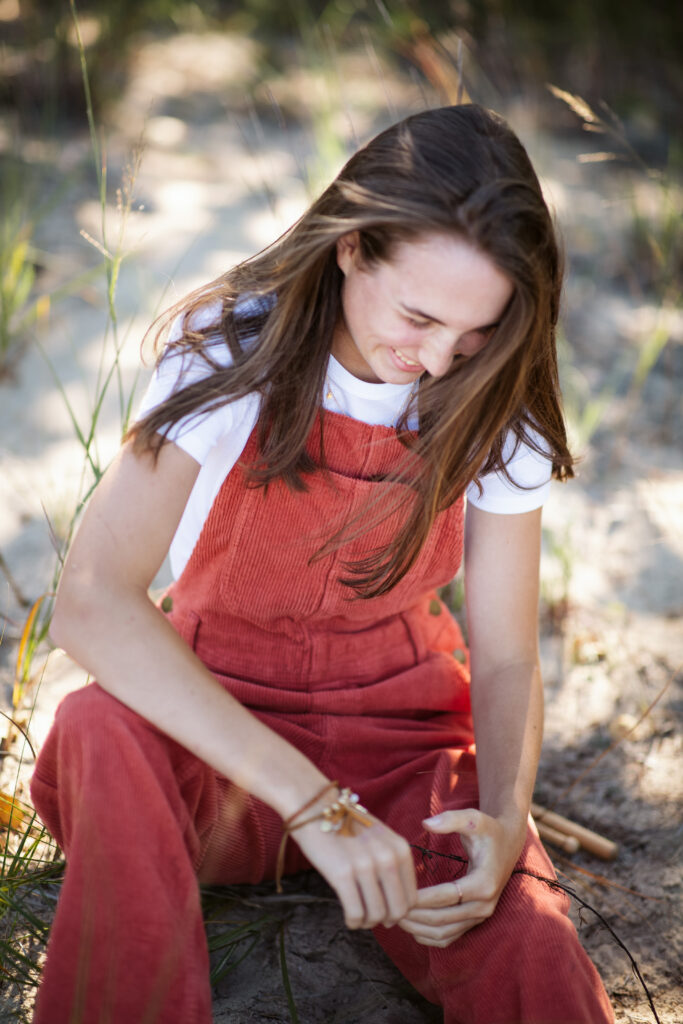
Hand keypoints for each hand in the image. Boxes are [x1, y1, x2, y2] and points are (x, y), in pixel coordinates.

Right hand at [292, 810, 417, 930]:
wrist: (316, 808)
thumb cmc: (347, 825)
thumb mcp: (380, 838)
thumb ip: (393, 864)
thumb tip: (398, 902)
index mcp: (400, 849)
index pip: (412, 897)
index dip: (400, 910)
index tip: (387, 911)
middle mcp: (387, 857)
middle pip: (398, 910)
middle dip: (386, 920)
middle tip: (372, 918)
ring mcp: (366, 866)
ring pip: (376, 915)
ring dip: (368, 922)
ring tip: (359, 917)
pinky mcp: (343, 874)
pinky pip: (355, 913)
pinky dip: (353, 922)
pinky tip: (349, 918)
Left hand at [397, 807, 526, 947]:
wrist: (507, 844)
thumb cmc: (487, 830)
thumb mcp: (473, 818)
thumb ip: (451, 819)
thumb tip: (426, 823)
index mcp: (484, 883)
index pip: (446, 897)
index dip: (420, 898)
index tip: (397, 893)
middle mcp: (484, 906)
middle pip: (442, 919)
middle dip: (414, 915)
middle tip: (389, 905)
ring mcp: (480, 917)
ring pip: (444, 932)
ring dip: (417, 928)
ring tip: (394, 916)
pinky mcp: (473, 921)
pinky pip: (448, 937)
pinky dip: (427, 936)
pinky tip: (409, 926)